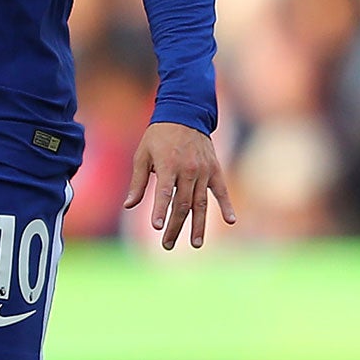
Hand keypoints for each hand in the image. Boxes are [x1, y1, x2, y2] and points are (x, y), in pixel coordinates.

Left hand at [124, 121, 235, 248]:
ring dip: (198, 225)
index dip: (161, 211)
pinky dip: (227, 205)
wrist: (184, 115)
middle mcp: (187, 170)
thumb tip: (129, 205)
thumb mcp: (142, 155)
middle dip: (175, 226)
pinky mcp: (214, 170)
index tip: (157, 227)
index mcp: (167, 166)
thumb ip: (138, 182)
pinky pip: (221, 190)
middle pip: (183, 204)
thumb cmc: (158, 137)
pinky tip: (231, 220)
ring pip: (201, 203)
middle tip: (167, 245)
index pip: (164, 193)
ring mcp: (203, 171)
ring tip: (195, 244)